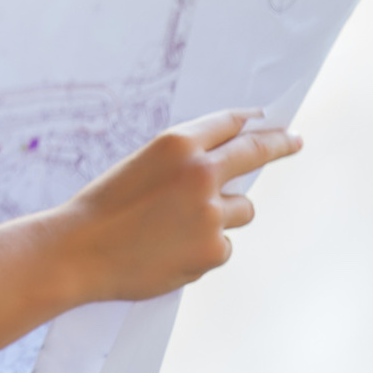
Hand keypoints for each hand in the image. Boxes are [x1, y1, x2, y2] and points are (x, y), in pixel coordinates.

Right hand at [51, 109, 301, 304]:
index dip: (251, 121)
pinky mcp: (214, 249)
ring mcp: (211, 212)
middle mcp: (200, 172)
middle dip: (279, 144)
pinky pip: (225, 244)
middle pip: (255, 151)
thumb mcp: (139, 167)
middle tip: (294, 141)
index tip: (268, 120)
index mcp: (176, 144)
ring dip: (223, 215)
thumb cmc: (102, 209)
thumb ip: (181, 163)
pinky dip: (205, 248)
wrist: (79, 252)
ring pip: (243, 209)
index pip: (228, 124)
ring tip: (178, 228)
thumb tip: (226, 169)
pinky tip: (171, 251)